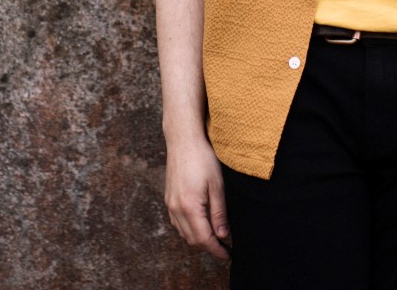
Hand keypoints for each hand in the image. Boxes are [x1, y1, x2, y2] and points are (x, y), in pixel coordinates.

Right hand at [164, 133, 229, 259]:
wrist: (183, 140)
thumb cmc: (202, 159)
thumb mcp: (217, 186)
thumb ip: (219, 213)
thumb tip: (223, 235)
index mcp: (189, 207)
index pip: (204, 239)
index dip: (217, 250)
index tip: (228, 255)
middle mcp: (176, 209)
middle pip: (192, 240)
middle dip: (208, 247)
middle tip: (225, 247)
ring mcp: (169, 204)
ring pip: (183, 233)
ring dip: (198, 239)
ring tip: (215, 237)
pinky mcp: (168, 198)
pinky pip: (177, 222)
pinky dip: (189, 229)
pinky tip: (200, 224)